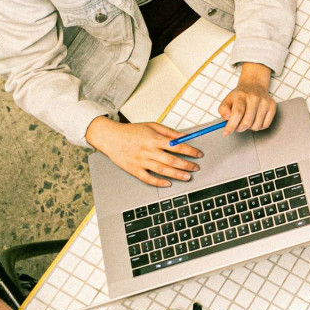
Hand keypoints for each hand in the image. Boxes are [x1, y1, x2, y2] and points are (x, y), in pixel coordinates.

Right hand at [86, 117, 202, 186]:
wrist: (110, 137)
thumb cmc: (132, 131)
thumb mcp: (152, 126)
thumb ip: (169, 132)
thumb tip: (184, 137)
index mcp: (154, 139)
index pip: (177, 146)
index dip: (190, 151)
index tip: (199, 154)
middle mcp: (148, 151)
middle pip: (171, 160)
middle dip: (186, 165)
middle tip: (196, 167)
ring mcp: (141, 161)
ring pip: (162, 170)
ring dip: (177, 174)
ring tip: (187, 177)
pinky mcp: (134, 169)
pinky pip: (148, 178)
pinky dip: (158, 182)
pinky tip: (168, 184)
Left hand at [219, 62, 275, 135]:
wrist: (254, 85)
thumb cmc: (240, 95)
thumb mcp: (227, 100)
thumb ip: (223, 110)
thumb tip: (227, 118)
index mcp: (241, 96)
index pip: (237, 113)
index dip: (231, 126)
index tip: (226, 133)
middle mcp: (254, 98)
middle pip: (247, 122)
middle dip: (239, 128)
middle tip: (236, 126)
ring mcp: (265, 102)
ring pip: (256, 126)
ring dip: (249, 127)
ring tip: (247, 120)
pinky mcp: (272, 106)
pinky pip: (265, 125)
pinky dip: (259, 126)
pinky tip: (255, 119)